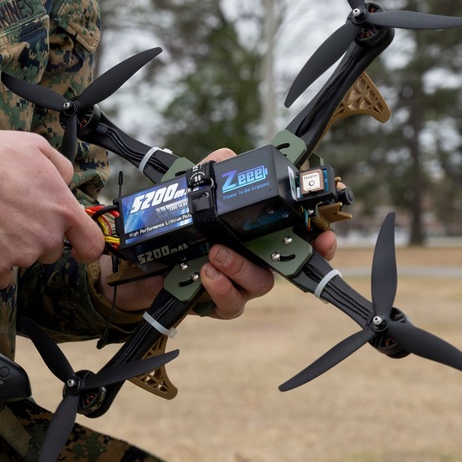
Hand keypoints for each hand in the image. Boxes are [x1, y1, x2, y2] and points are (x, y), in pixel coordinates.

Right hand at [0, 117, 103, 287]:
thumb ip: (60, 167)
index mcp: (62, 209)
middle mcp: (45, 237)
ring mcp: (19, 256)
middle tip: (12, 214)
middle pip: (50, 250)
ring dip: (11, 247)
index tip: (77, 248)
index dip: (85, 247)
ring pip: (23, 260)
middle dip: (35, 236)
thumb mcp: (35, 146)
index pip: (91, 244)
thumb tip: (66, 182)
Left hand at [94, 148, 339, 318]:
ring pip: (259, 284)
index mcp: (255, 233)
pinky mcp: (213, 303)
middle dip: (292, 257)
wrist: (135, 263)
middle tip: (278, 246)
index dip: (318, 237)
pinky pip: (229, 304)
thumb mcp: (189, 193)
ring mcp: (236, 284)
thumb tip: (228, 157)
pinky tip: (206, 273)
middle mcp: (252, 259)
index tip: (326, 236)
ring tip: (216, 254)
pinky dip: (220, 289)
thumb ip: (211, 172)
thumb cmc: (174, 228)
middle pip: (286, 264)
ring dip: (241, 269)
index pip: (296, 235)